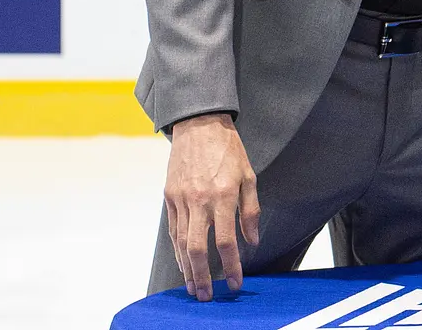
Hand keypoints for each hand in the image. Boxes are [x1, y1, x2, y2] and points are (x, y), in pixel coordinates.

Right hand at [165, 113, 259, 299]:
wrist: (199, 125)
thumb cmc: (229, 151)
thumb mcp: (249, 176)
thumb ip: (250, 211)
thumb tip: (251, 241)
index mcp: (223, 195)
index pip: (226, 241)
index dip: (231, 266)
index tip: (235, 282)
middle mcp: (199, 200)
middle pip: (197, 249)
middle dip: (202, 277)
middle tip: (207, 296)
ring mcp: (181, 199)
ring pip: (180, 243)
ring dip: (186, 269)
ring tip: (193, 287)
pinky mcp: (169, 197)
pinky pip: (173, 230)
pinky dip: (177, 250)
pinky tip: (183, 263)